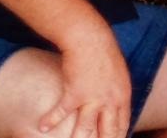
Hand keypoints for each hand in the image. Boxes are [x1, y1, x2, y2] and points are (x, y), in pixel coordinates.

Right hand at [42, 17, 131, 137]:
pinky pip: (61, 111)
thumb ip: (118, 91)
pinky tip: (42, 128)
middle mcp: (110, 101)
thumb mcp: (119, 73)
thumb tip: (116, 103)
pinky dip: (50, 120)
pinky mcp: (74, 93)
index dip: (118, 137)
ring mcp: (93, 98)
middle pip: (108, 132)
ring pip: (87, 129)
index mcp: (122, 96)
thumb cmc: (104, 52)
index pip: (123, 124)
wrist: (90, 38)